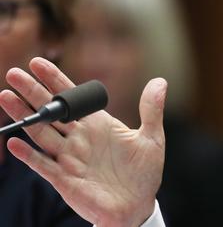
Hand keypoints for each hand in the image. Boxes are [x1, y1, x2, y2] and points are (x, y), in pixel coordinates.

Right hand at [0, 57, 165, 226]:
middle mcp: (78, 138)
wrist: (137, 206)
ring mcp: (69, 158)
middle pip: (51, 111)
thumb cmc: (143, 173)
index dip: (55, 80)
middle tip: (14, 73)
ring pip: (41, 133)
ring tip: (6, 96)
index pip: (71, 98)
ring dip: (24, 116)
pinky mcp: (64, 179)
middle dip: (32, 92)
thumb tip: (160, 81)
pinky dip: (27, 154)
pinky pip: (41, 164)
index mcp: (97, 124)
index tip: (38, 62)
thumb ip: (151, 110)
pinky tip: (14, 141)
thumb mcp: (152, 138)